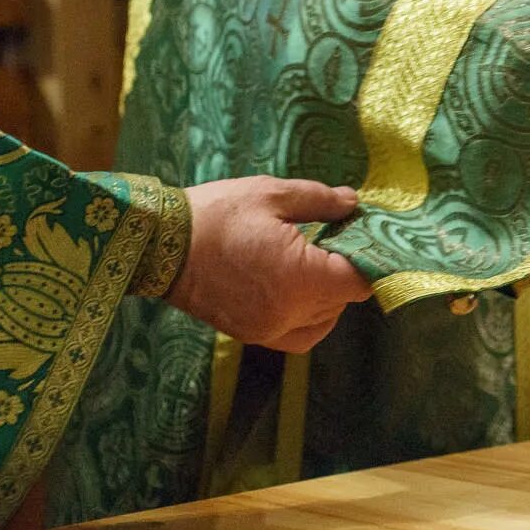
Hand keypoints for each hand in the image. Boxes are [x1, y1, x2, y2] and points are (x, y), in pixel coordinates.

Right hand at [168, 178, 372, 351]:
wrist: (159, 246)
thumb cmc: (216, 215)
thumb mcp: (271, 194)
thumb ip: (321, 201)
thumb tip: (353, 203)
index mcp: (301, 279)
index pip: (360, 281)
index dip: (370, 258)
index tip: (364, 235)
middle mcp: (290, 313)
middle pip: (344, 300)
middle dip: (347, 271)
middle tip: (337, 238)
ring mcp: (270, 329)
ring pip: (325, 321)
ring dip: (330, 295)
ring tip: (316, 262)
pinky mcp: (253, 335)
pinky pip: (300, 335)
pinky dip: (310, 317)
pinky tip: (300, 289)